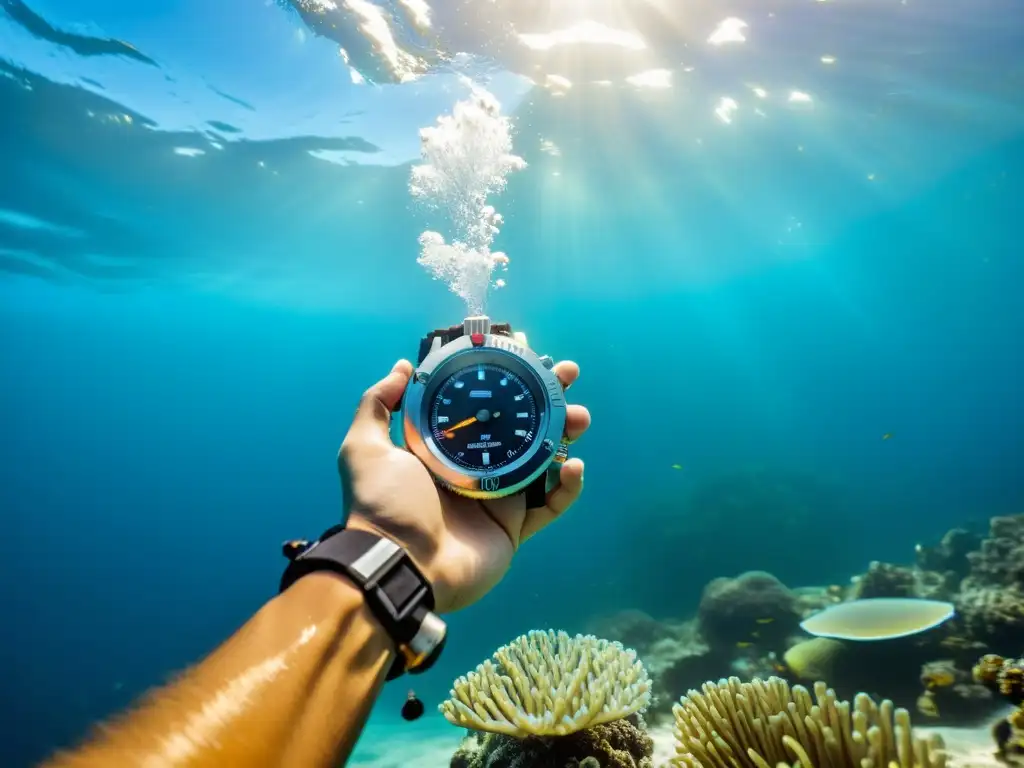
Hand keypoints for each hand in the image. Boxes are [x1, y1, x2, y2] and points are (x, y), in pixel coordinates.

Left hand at [338, 359, 589, 612]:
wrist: (401, 565)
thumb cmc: (384, 503)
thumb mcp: (365, 447)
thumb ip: (378, 404)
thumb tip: (404, 367)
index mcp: (442, 446)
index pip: (478, 403)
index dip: (503, 379)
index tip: (525, 355)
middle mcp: (471, 467)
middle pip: (517, 425)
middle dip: (545, 398)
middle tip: (566, 375)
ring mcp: (496, 497)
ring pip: (540, 459)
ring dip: (564, 434)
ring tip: (580, 417)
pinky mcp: (514, 528)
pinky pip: (549, 505)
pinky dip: (567, 487)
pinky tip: (573, 466)